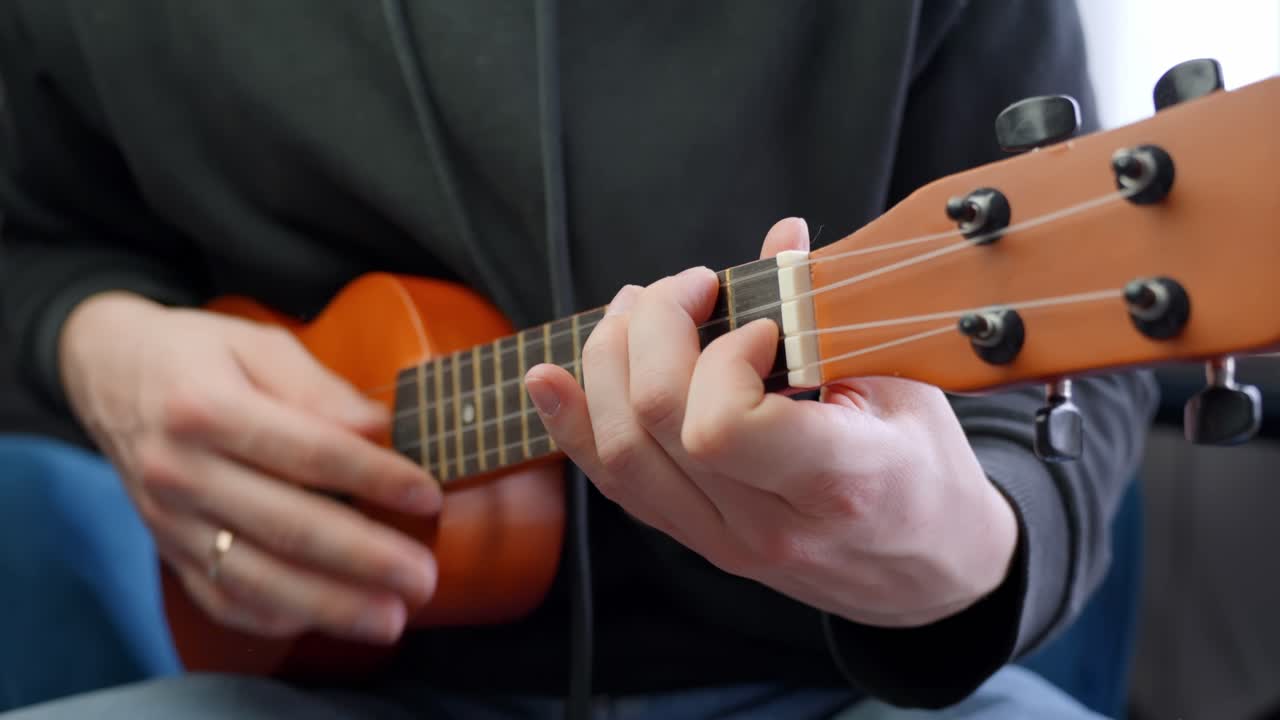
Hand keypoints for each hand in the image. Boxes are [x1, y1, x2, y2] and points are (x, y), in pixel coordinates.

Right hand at [59, 293, 440, 643]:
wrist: (110, 373)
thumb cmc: (200, 355)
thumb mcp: (259, 344)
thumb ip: (319, 388)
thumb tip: (377, 428)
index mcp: (206, 408)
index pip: (307, 452)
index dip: (374, 477)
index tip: (427, 494)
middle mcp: (181, 470)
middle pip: (286, 525)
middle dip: (363, 558)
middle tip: (422, 578)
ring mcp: (169, 519)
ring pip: (255, 576)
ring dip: (329, 604)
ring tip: (389, 617)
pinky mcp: (167, 550)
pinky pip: (223, 598)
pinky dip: (277, 615)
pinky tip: (328, 617)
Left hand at [525, 218, 1017, 626]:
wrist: (931, 571)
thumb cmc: (928, 469)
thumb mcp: (907, 384)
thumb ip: (833, 315)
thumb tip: (779, 238)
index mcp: (839, 480)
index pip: (724, 426)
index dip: (723, 355)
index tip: (761, 325)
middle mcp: (769, 524)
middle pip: (655, 421)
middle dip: (654, 330)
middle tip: (690, 289)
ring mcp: (724, 542)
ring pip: (619, 452)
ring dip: (607, 361)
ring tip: (637, 311)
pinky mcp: (697, 541)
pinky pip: (615, 485)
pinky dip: (574, 424)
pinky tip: (551, 379)